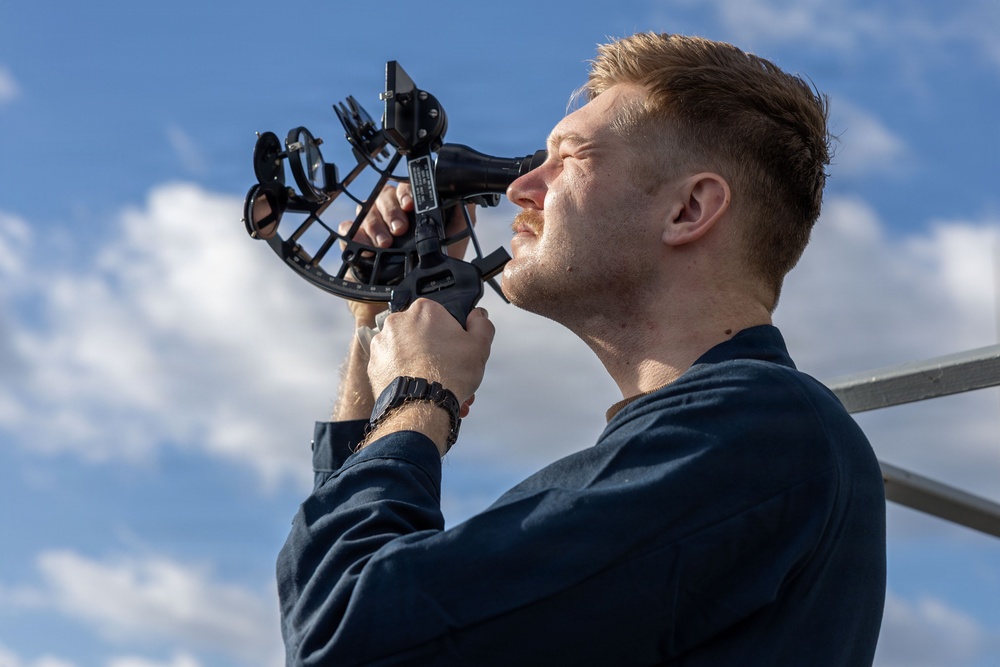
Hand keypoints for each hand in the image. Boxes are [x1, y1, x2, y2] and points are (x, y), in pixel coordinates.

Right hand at [338, 183, 475, 325]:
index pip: (405, 190)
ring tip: (386, 244)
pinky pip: (348, 229)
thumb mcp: (452, 245)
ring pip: (366, 210)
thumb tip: (472, 197)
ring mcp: (373, 228)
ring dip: (375, 225)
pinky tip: (365, 247)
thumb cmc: (429, 275)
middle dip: (392, 210)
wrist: (403, 306)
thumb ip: (462, 220)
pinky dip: (354, 235)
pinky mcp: (356, 243)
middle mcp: (392, 217)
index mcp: (412, 213)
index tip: (410, 205)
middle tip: (399, 229)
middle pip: (384, 196)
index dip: (406, 193)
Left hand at [367, 300, 494, 407]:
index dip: (451, 333)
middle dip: (437, 352)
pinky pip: (394, 367)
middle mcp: (398, 322)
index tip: (456, 348)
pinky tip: (421, 389)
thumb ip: (481, 324)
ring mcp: (383, 343)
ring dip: (422, 365)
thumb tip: (478, 316)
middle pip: (422, 334)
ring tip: (438, 385)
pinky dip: (405, 376)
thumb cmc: (448, 374)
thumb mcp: (479, 345)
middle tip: (449, 369)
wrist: (421, 405)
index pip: (440, 315)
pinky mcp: (374, 365)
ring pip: (408, 352)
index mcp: (424, 310)